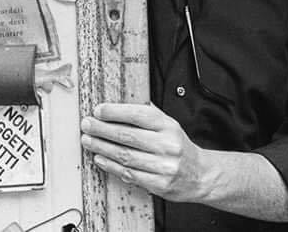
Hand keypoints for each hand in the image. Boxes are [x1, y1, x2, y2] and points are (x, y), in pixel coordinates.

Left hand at [80, 102, 207, 202]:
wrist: (201, 175)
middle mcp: (167, 145)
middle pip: (128, 136)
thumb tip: (120, 102)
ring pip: (125, 156)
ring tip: (87, 141)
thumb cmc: (179, 146)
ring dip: (102, 147)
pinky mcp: (159, 185)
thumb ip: (148, 114)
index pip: (138, 115)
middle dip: (102, 129)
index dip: (115, 112)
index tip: (98, 110)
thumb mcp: (169, 124)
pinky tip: (99, 158)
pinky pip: (129, 174)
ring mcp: (163, 166)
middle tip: (86, 125)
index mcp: (168, 126)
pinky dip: (111, 166)